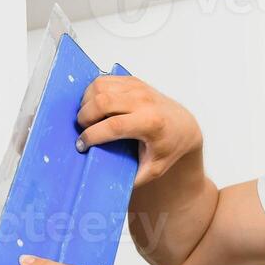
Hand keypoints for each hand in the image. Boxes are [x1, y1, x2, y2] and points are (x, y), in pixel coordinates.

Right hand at [75, 75, 201, 187]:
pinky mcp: (132, 80)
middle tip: (83, 130)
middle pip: (102, 101)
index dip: (92, 136)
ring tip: (89, 119)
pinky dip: (92, 93)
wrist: (182, 126)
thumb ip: (132, 178)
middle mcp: (144, 101)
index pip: (113, 126)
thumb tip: (106, 184)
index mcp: (151, 123)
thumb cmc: (167, 148)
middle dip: (84, 117)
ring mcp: (138, 87)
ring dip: (86, 103)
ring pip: (99, 87)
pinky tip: (96, 107)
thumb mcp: (153, 170)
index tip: (82, 145)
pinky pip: (103, 80)